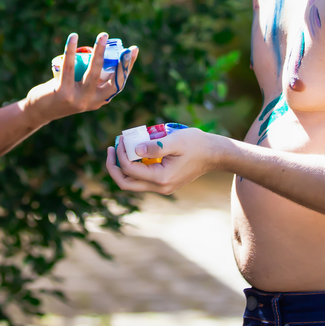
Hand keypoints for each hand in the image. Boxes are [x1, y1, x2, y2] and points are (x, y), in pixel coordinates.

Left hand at [22, 32, 139, 125]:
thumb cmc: (62, 93)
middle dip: (121, 61)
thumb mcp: (80, 88)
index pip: (119, 82)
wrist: (40, 111)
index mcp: (99, 100)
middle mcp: (92, 101)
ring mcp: (78, 99)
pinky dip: (72, 50)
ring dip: (100, 52)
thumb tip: (102, 54)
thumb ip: (91, 77)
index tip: (133, 50)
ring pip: (93, 72)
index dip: (127, 66)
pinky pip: (70, 68)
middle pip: (111, 80)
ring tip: (103, 36)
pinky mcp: (63, 93)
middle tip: (127, 46)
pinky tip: (74, 37)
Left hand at [105, 126, 219, 194]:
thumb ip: (154, 146)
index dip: (120, 153)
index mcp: (161, 178)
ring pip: (132, 183)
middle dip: (114, 166)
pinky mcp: (164, 183)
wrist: (213, 154)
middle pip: (125, 183)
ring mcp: (162, 187)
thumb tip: (134, 149)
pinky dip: (134, 167)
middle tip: (111, 148)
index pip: (129, 169)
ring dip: (123, 167)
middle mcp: (160, 187)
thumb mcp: (175, 140)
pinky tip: (135, 152)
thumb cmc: (196, 144)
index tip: (122, 138)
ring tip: (121, 148)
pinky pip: (142, 178)